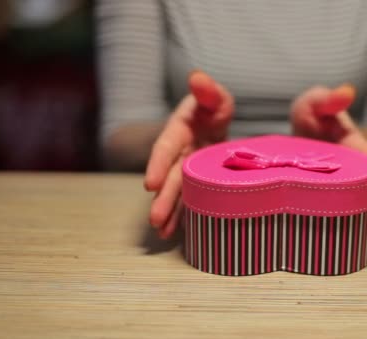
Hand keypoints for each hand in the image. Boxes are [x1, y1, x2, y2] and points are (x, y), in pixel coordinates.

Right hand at [144, 71, 233, 238]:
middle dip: (162, 198)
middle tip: (155, 220)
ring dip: (169, 211)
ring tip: (163, 232)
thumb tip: (197, 77)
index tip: (150, 183)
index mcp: (179, 131)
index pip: (166, 148)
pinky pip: (190, 198)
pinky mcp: (198, 180)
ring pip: (178, 192)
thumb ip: (208, 91)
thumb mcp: (214, 97)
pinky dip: (184, 214)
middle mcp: (179, 153)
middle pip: (171, 177)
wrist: (216, 119)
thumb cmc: (212, 107)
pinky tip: (179, 231)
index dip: (158, 165)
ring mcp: (188, 169)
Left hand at [291, 85, 366, 227]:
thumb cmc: (307, 116)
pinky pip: (352, 206)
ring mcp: (347, 180)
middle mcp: (355, 164)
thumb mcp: (312, 104)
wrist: (294, 135)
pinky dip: (363, 216)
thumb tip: (347, 91)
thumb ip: (327, 99)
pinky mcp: (335, 193)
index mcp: (352, 143)